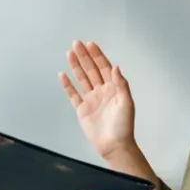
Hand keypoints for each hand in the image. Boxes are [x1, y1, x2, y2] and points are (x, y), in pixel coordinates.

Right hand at [59, 41, 134, 162]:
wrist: (114, 145)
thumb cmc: (124, 127)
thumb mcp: (127, 103)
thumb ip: (121, 84)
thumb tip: (116, 67)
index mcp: (113, 88)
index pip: (104, 67)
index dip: (97, 56)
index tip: (90, 45)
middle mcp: (102, 91)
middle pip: (91, 69)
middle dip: (84, 56)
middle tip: (76, 43)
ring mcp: (91, 99)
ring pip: (82, 78)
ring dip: (76, 66)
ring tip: (69, 53)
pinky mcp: (82, 110)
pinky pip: (73, 94)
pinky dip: (67, 85)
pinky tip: (63, 75)